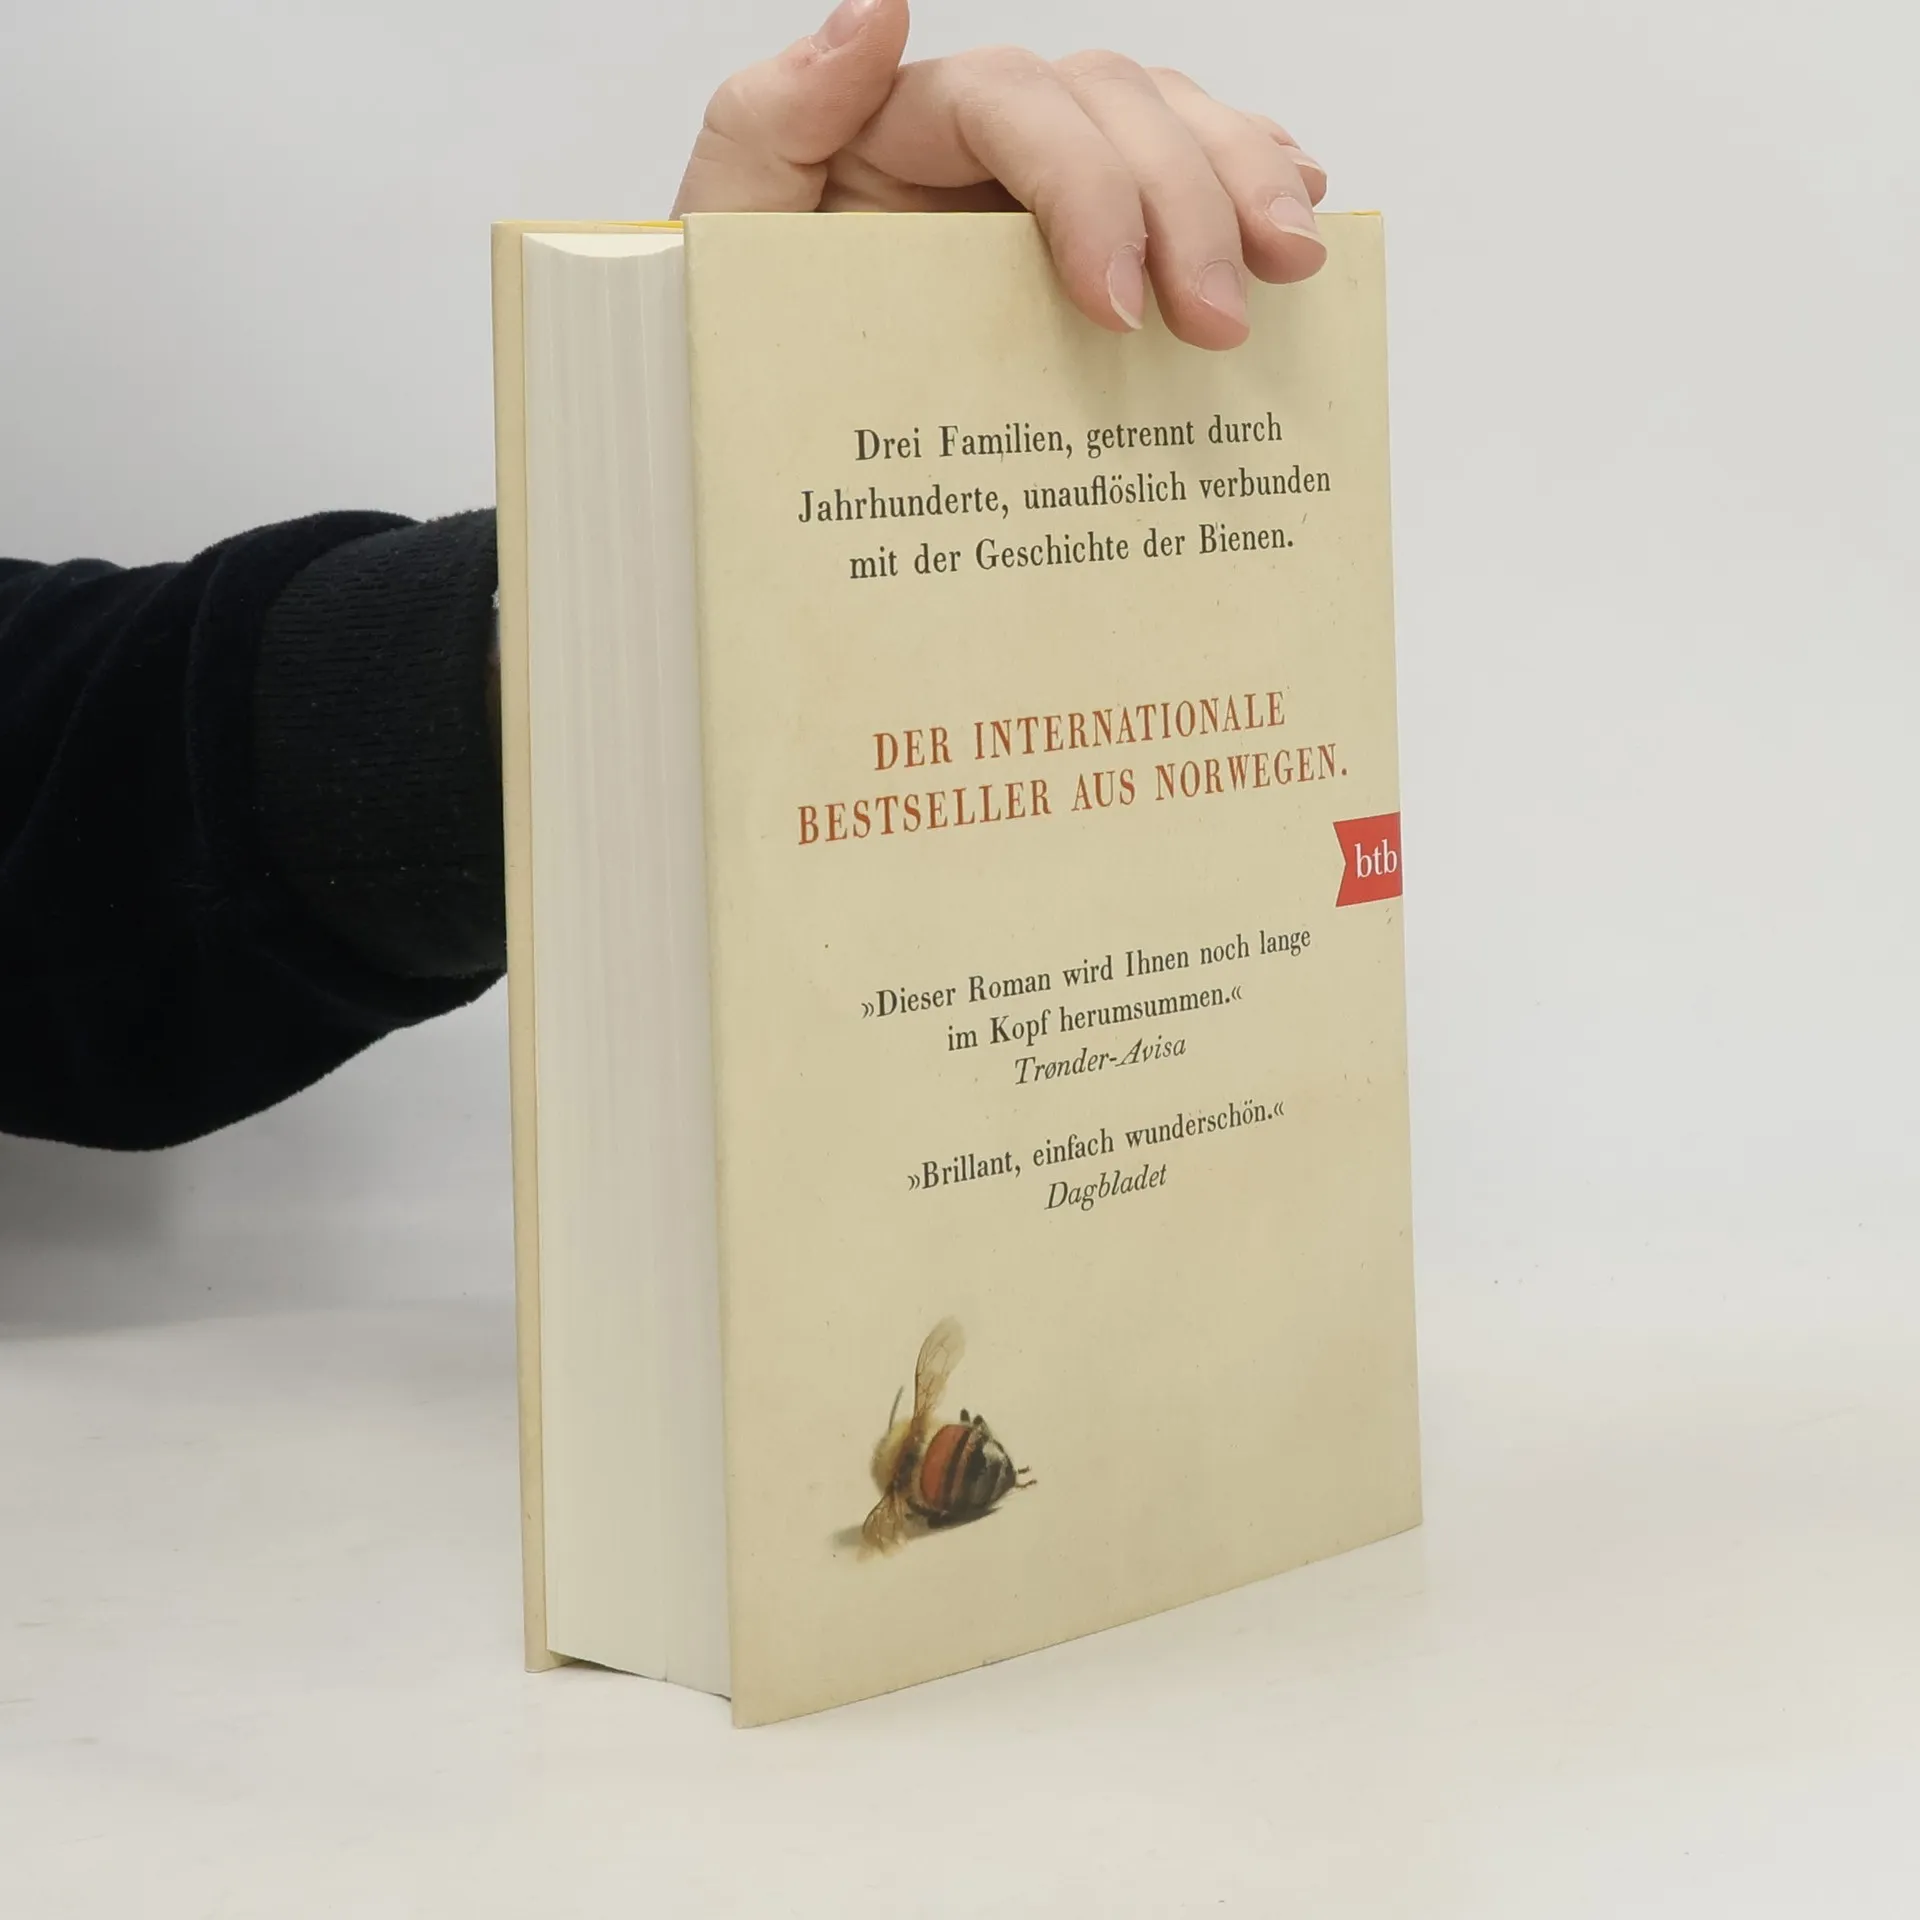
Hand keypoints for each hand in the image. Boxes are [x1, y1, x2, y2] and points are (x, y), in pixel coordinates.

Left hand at [672, 0, 1327, 351]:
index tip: (1117, 305)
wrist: (766, 428)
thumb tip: (876, 4)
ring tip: (1293, 265)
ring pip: (1170, 126)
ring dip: (1245, 184)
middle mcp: (983, 139)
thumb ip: (774, 118)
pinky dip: (1249, 181)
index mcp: (898, 125)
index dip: (1084, 186)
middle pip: (1116, 105)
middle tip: (1222, 323)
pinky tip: (1293, 215)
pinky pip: (1187, 176)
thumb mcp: (725, 231)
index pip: (1016, 105)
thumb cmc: (741, 333)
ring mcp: (1044, 185)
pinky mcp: (1088, 240)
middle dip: (1188, 204)